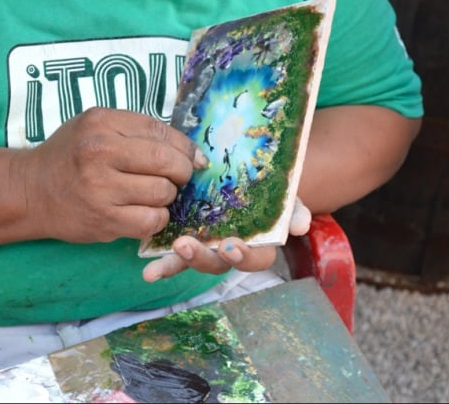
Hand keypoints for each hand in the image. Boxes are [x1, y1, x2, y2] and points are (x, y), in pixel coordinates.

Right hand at [21, 107, 207, 242]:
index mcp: (102, 123)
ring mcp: (101, 189)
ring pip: (163, 193)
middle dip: (182, 172)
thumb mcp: (95, 127)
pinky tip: (144, 212)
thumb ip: (137, 131)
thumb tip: (190, 152)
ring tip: (152, 194)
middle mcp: (100, 152)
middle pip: (167, 162)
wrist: (31, 191)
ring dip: (167, 196)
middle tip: (178, 177)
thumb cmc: (70, 156)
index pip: (161, 132)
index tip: (194, 158)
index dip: (186, 147)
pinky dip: (156, 218)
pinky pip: (151, 220)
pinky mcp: (104, 220)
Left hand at [142, 197, 311, 281]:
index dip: (245, 257)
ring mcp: (208, 248)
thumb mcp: (287, 198)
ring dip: (177, 263)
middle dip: (202, 258)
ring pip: (193, 262)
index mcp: (259, 245)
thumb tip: (300, 226)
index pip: (256, 259)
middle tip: (185, 246)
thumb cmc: (274, 192)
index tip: (231, 246)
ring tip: (159, 261)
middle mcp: (231, 252)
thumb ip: (294, 210)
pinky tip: (148, 270)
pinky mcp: (189, 239)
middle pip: (218, 265)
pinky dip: (162, 264)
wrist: (255, 179)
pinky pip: (174, 255)